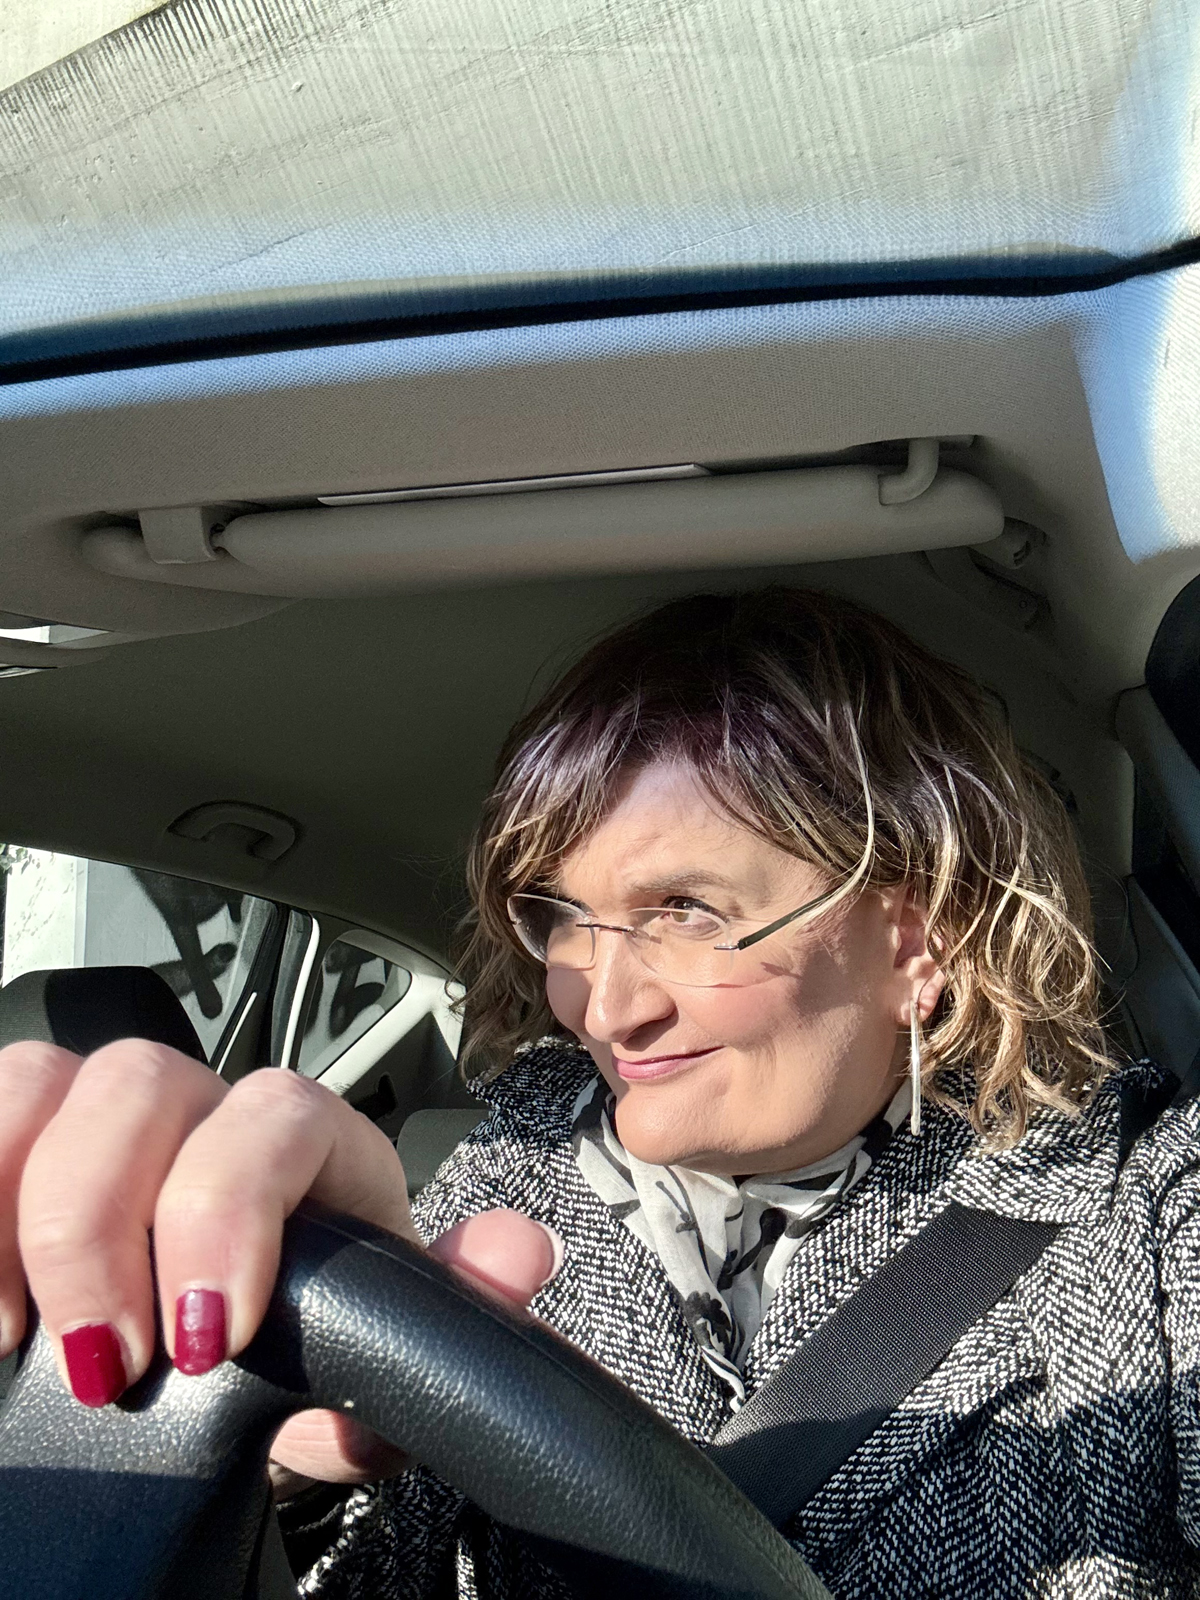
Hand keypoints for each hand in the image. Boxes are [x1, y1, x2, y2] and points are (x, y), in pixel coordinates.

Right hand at [0, 1040, 561, 1486]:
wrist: (239, 1361)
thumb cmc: (315, 1343)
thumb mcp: (382, 1358)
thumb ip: (452, 1314)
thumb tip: (519, 1255)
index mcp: (313, 1143)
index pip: (275, 1115)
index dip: (228, 1206)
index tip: (202, 1335)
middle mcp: (209, 1105)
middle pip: (144, 1085)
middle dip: (102, 1224)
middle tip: (105, 1363)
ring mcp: (114, 1113)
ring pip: (51, 1083)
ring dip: (21, 1203)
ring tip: (19, 1335)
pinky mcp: (38, 1138)